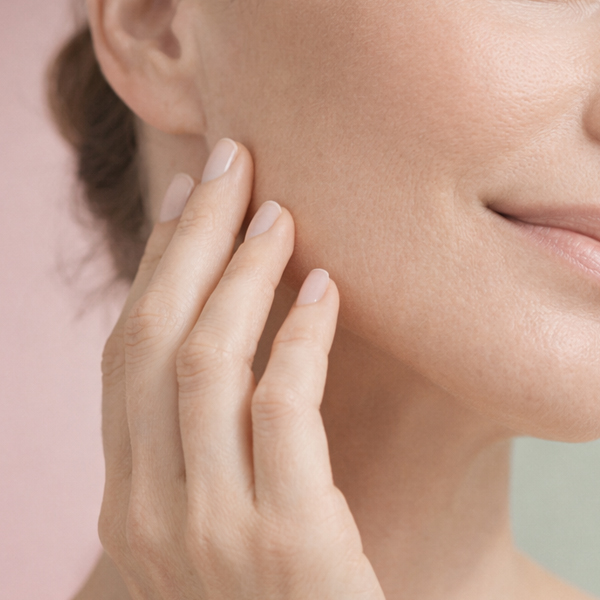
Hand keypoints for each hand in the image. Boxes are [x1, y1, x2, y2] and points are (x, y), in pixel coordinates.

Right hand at [98, 138, 384, 598]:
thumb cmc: (267, 594)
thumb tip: (212, 333)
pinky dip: (298, 338)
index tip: (185, 200)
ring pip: (205, 359)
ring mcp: (209, 528)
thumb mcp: (209, 517)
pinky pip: (279, 406)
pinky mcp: (285, 541)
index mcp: (128, 499)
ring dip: (240, 272)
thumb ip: (196, 443)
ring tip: (277, 212)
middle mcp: (149, 508)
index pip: (127, 353)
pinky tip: (323, 288)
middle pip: (154, 335)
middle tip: (229, 164)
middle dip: (190, 239)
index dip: (154, 266)